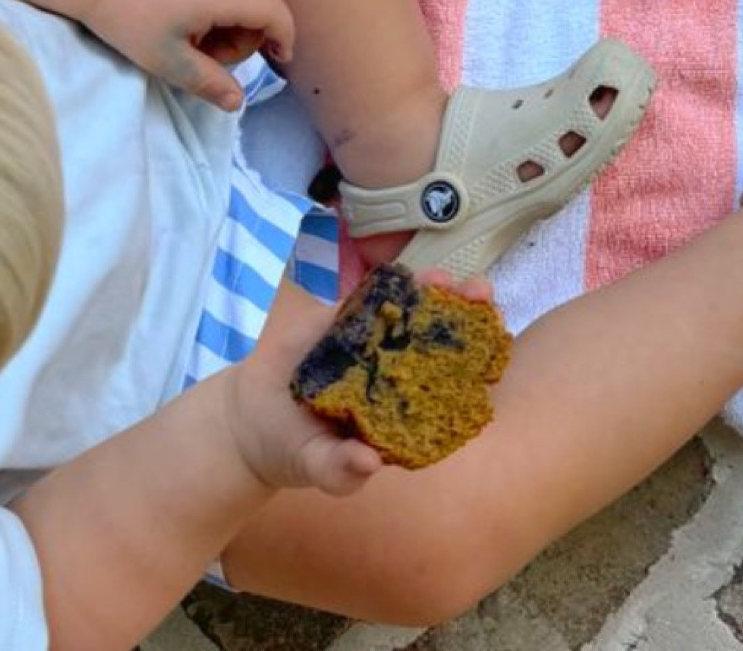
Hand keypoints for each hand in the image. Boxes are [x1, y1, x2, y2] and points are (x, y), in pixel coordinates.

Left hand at [80, 0, 295, 110]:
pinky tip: (187, 19)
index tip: (277, 61)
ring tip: (192, 40)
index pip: (275, 13)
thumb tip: (237, 102)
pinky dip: (219, 8)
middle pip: (261, 8)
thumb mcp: (167, 61)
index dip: (284, 38)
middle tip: (206, 58)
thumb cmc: (131, 20)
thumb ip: (208, 82)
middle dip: (244, 40)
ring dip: (230, 25)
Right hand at [224, 270, 495, 496]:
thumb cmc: (293, 450)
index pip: (451, 388)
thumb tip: (367, 465)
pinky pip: (374, 298)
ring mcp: (374, 343)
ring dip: (435, 290)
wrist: (248, 419)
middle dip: (466, 315)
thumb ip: (338, 470)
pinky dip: (392, 285)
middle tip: (480, 292)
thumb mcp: (315, 466)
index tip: (494, 349)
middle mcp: (397, 373)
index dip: (476, 368)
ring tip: (447, 276)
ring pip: (414, 312)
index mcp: (403, 412)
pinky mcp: (346, 320)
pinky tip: (407, 273)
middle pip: (442, 340)